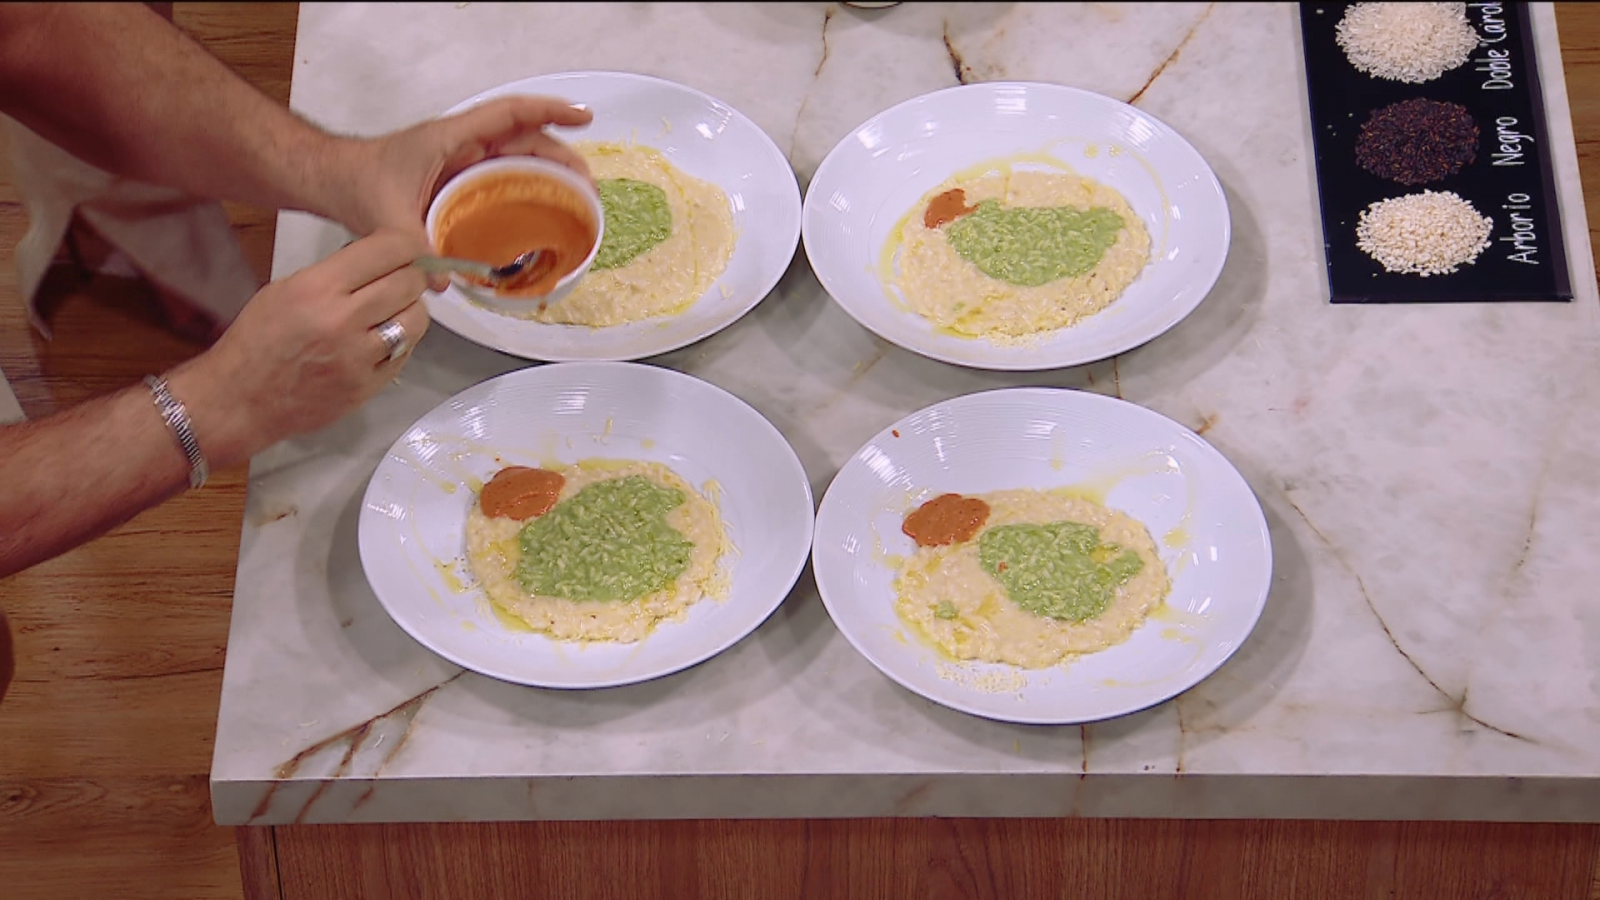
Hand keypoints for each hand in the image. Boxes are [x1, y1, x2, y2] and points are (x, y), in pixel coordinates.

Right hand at [166, 229, 431, 467]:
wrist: (241, 399)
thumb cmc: (258, 339)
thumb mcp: (287, 289)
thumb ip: (336, 273)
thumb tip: (380, 261)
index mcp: (318, 287)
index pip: (387, 251)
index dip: (406, 247)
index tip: (407, 251)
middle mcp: (343, 320)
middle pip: (409, 284)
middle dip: (413, 277)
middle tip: (407, 280)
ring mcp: (359, 357)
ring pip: (416, 320)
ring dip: (412, 310)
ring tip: (396, 310)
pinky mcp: (368, 386)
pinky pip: (405, 354)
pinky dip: (402, 342)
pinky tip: (385, 339)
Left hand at [333, 95, 593, 245]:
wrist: (336, 180)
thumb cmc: (359, 183)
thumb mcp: (385, 219)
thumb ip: (414, 249)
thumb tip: (442, 283)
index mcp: (450, 138)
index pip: (509, 115)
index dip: (548, 112)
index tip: (582, 116)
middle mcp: (464, 143)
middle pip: (525, 138)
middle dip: (561, 158)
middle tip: (588, 189)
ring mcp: (465, 159)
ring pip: (519, 158)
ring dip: (550, 174)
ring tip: (577, 202)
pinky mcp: (462, 177)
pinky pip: (505, 175)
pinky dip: (529, 187)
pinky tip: (544, 212)